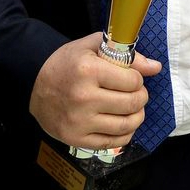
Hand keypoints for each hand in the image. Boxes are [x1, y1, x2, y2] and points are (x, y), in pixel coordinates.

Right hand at [28, 32, 160, 150]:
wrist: (34, 84)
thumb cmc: (66, 63)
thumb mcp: (92, 47)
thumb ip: (126, 54)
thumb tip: (155, 67)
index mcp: (88, 71)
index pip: (132, 80)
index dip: (137, 78)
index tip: (131, 77)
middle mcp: (84, 98)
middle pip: (132, 103)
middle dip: (141, 97)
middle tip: (136, 93)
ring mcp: (79, 121)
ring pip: (126, 125)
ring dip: (137, 116)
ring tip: (133, 108)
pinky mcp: (76, 138)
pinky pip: (113, 142)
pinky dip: (126, 133)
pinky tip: (123, 123)